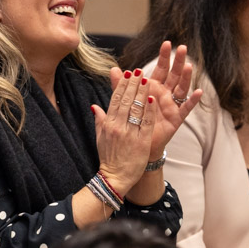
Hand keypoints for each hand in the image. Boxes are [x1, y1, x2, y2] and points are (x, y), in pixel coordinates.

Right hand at [92, 69, 155, 194]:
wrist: (115, 177)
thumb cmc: (108, 158)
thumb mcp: (100, 137)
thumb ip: (99, 120)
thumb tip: (94, 106)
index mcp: (108, 124)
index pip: (115, 100)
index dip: (122, 85)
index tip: (127, 73)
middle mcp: (118, 126)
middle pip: (126, 100)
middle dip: (133, 84)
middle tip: (139, 70)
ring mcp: (130, 133)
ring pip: (137, 108)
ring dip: (142, 92)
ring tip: (148, 78)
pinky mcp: (141, 141)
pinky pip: (147, 122)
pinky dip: (150, 109)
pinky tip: (154, 98)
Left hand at [131, 41, 201, 159]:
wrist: (136, 142)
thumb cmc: (133, 119)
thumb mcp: (126, 101)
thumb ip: (121, 85)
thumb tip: (113, 69)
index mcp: (154, 87)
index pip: (161, 68)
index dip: (164, 56)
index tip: (167, 43)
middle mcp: (165, 93)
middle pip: (174, 74)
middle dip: (178, 61)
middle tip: (182, 47)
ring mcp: (172, 104)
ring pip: (181, 88)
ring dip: (186, 77)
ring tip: (188, 66)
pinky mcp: (176, 117)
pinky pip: (186, 107)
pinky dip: (193, 100)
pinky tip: (199, 92)